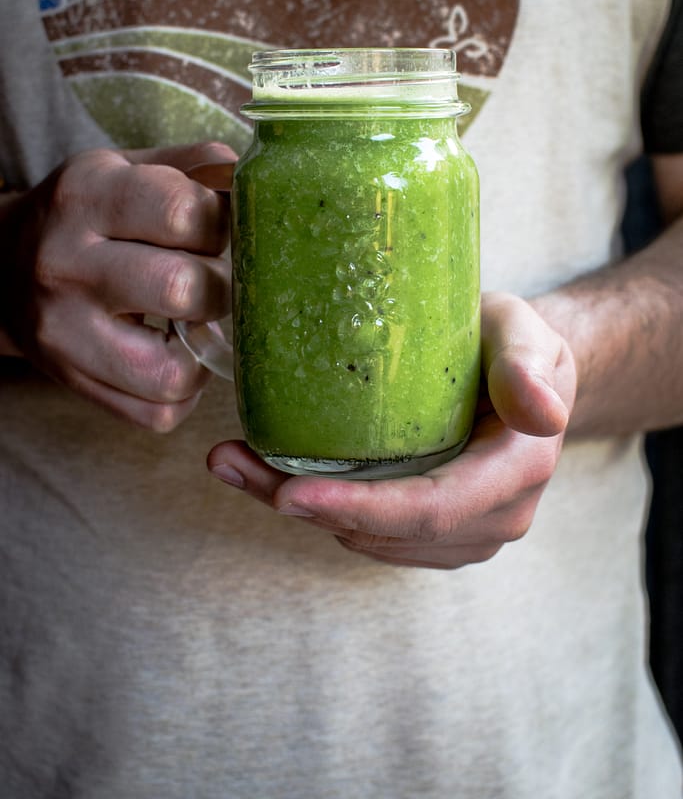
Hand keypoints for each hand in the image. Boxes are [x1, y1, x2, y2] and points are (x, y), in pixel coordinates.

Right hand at [1, 143, 234, 430]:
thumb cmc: (88, 216)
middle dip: (222, 286)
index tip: (225, 228)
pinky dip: (186, 390)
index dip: (225, 223)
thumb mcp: (127, 169)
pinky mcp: (75, 383)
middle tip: (216, 277)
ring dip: (206, 348)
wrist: (1, 268)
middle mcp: (66, 264)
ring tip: (198, 319)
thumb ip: (194, 167)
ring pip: (172, 371)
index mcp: (86, 196)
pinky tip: (179, 353)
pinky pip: (159, 413)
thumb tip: (256, 185)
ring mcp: (65, 334)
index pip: (183, 211)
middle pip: (181, 288)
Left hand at [207, 293, 576, 568]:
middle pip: (387, 532)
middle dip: (305, 506)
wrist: (524, 371)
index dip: (359, 508)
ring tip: (237, 461)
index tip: (289, 493)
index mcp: (518, 471)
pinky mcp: (439, 533)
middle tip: (231, 463)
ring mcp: (468, 532)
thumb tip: (542, 414)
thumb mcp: (524, 331)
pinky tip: (279, 474)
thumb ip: (526, 365)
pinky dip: (323, 510)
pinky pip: (373, 535)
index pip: (430, 508)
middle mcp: (497, 516)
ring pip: (370, 539)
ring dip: (301, 509)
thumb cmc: (514, 341)